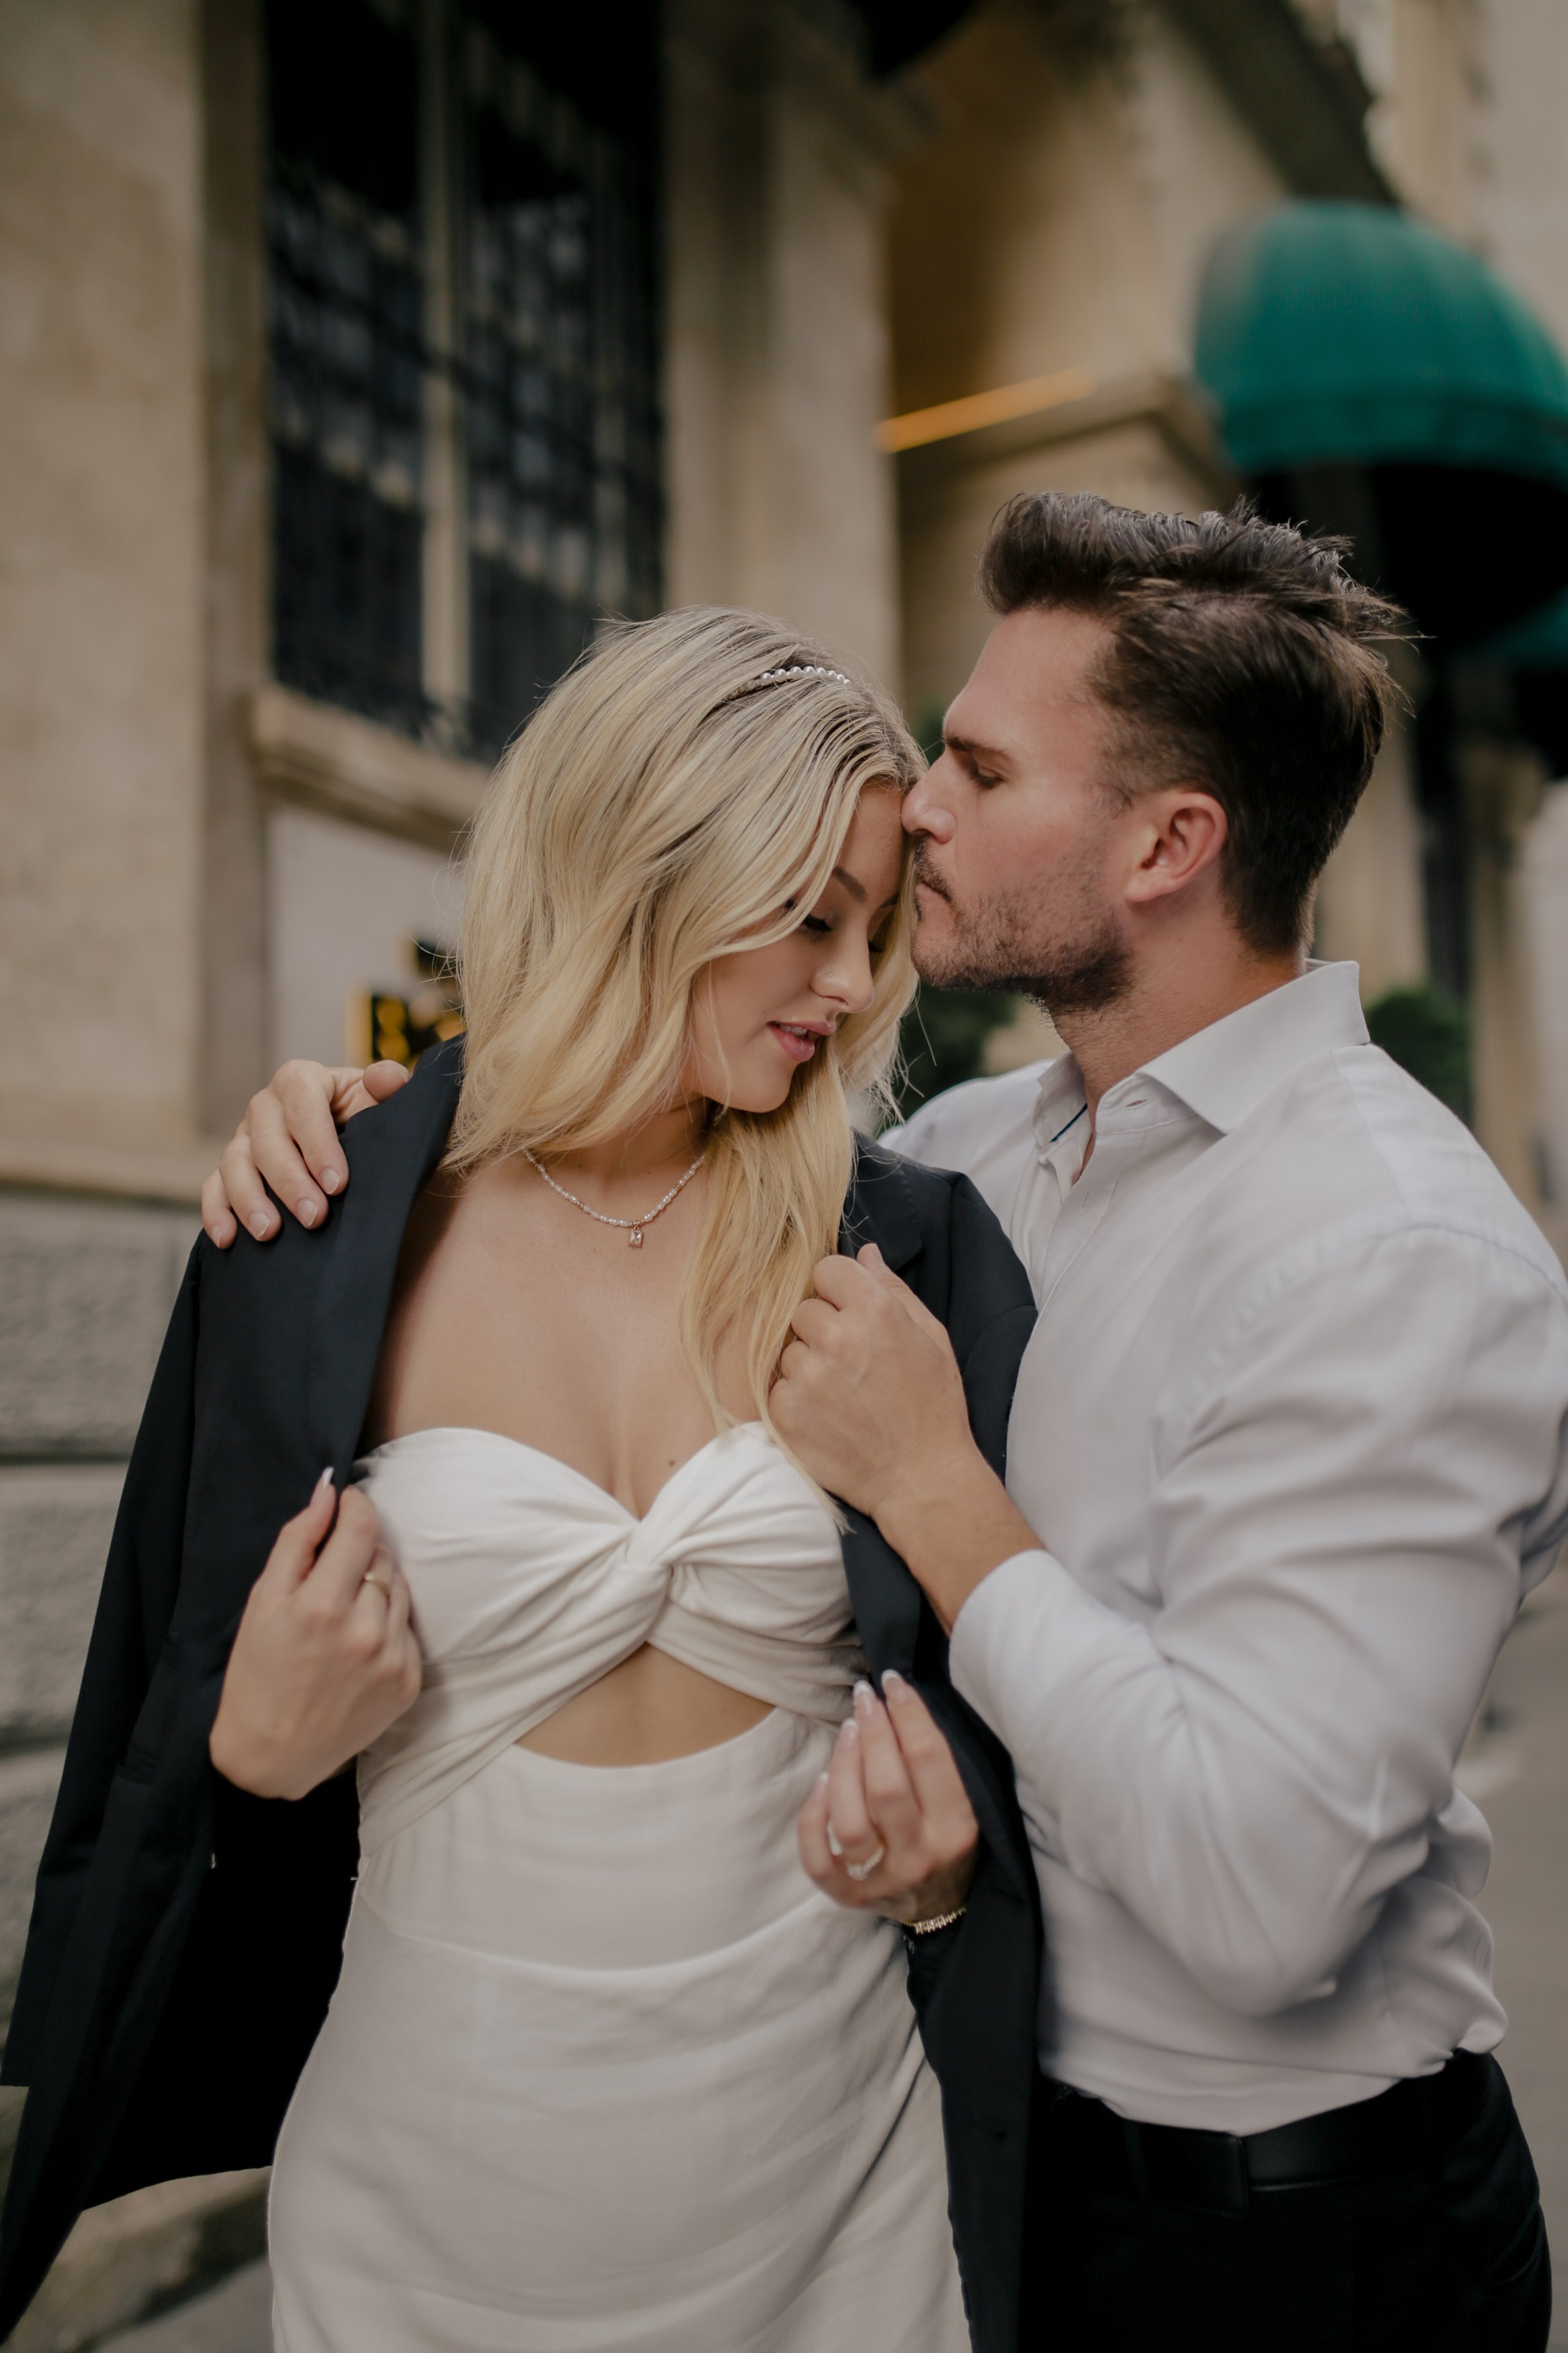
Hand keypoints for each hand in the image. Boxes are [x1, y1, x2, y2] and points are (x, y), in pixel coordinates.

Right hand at [201, 1059, 408, 1247]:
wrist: (352, 1142)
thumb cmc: (367, 1119)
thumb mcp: (381, 1101)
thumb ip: (389, 1086)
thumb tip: (386, 1078)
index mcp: (301, 1080)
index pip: (303, 1104)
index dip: (318, 1144)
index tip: (338, 1184)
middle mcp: (265, 1106)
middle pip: (266, 1139)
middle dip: (289, 1181)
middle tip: (315, 1217)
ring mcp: (243, 1138)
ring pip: (233, 1164)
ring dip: (249, 1199)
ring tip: (270, 1233)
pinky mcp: (229, 1169)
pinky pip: (213, 1188)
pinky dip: (216, 1212)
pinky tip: (227, 1238)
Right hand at [209, 1473, 421, 1799]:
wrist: (272, 1755)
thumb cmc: (257, 1674)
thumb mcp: (262, 1602)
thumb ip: (297, 1541)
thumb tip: (327, 1492)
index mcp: (322, 1606)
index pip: (361, 1529)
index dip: (356, 1506)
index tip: (347, 1504)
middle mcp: (365, 1631)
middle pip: (382, 1555)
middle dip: (358, 1553)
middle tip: (329, 1576)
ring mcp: (392, 1659)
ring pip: (400, 1588)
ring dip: (376, 1586)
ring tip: (342, 1612)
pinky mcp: (409, 1682)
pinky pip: (407, 1627)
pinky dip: (387, 1624)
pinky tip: (356, 1644)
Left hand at [773, 1245, 973, 1524]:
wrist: (921, 1478)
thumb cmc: (933, 1407)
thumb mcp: (931, 1338)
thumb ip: (893, 1289)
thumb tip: (865, 1253)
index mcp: (876, 1311)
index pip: (827, 1269)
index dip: (838, 1290)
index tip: (849, 1313)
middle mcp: (837, 1338)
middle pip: (804, 1309)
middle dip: (823, 1329)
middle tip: (851, 1362)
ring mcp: (807, 1377)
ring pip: (789, 1349)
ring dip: (808, 1365)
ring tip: (841, 1394)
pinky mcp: (786, 1413)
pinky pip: (777, 1387)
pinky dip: (796, 1399)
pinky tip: (827, 1416)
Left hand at [797, 1672, 977, 1925]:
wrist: (943, 1908)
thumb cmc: (950, 1839)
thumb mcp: (967, 1803)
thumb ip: (941, 1761)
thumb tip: (898, 1700)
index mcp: (958, 1830)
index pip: (929, 1760)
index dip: (909, 1713)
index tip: (893, 1683)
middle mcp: (921, 1857)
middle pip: (887, 1788)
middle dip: (873, 1733)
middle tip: (865, 1698)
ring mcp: (883, 1881)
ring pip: (851, 1822)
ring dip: (843, 1767)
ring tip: (847, 1731)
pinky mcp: (851, 1898)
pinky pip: (819, 1861)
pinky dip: (813, 1819)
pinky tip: (820, 1783)